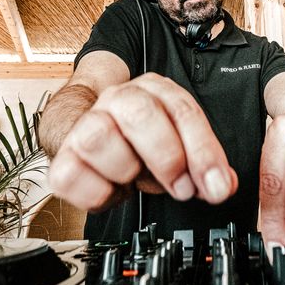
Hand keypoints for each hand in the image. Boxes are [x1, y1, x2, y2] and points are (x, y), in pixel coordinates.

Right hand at [48, 73, 237, 210]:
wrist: (94, 142)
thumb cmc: (142, 144)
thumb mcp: (180, 148)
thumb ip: (203, 165)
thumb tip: (221, 185)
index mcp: (154, 92)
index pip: (182, 111)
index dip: (203, 151)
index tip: (216, 186)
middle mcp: (117, 100)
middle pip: (139, 113)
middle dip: (167, 157)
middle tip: (182, 188)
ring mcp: (86, 124)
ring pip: (99, 137)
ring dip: (126, 169)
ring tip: (135, 180)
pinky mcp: (63, 157)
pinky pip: (70, 175)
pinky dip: (96, 193)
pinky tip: (112, 191)